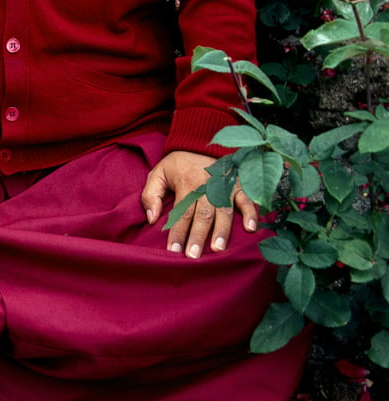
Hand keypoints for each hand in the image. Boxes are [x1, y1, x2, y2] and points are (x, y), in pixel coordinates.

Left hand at [141, 150, 256, 258]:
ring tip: (218, 249)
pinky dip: (249, 213)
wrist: (200, 144)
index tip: (173, 251)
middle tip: (193, 256)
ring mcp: (224, 186)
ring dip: (221, 230)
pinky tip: (250, 228)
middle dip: (197, 236)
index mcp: (186, 183)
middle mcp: (206, 185)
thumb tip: (152, 219)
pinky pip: (246, 199)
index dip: (177, 232)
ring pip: (223, 211)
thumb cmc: (178, 165)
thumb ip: (150, 195)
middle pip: (202, 215)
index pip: (181, 212)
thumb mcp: (158, 173)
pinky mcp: (238, 185)